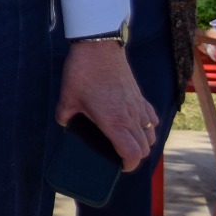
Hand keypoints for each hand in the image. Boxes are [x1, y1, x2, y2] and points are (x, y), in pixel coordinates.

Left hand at [56, 41, 160, 170]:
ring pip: (151, 134)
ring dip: (143, 143)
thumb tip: (64, 124)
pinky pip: (152, 118)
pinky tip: (136, 124)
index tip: (119, 168)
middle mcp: (132, 118)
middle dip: (135, 157)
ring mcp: (139, 106)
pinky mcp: (140, 96)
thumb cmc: (83, 73)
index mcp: (114, 123)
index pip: (132, 154)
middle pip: (144, 147)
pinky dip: (148, 126)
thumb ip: (64, 115)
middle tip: (120, 158)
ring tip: (128, 143)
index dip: (128, 166)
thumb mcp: (67, 97)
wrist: (99, 47)